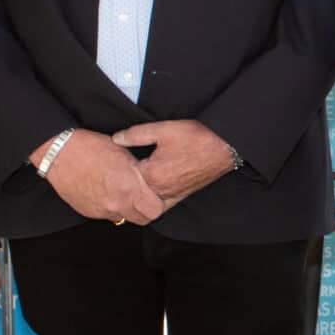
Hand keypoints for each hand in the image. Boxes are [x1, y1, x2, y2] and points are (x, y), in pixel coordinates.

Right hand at [39, 130, 167, 224]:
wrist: (59, 153)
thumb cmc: (91, 148)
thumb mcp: (124, 154)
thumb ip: (138, 173)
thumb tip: (147, 182)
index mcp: (129, 187)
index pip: (155, 210)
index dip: (157, 204)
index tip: (154, 196)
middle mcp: (116, 203)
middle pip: (141, 219)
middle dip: (144, 210)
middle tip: (141, 197)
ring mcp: (101, 210)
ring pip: (122, 218)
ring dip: (125, 209)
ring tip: (120, 192)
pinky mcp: (88, 212)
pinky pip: (104, 215)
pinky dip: (108, 206)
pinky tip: (103, 191)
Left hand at [116, 119, 239, 211]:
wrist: (223, 147)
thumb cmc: (195, 137)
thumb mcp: (162, 129)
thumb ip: (135, 135)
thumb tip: (116, 139)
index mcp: (152, 175)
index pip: (124, 178)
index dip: (117, 168)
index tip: (111, 161)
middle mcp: (161, 190)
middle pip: (133, 194)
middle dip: (124, 185)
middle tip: (113, 178)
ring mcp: (172, 196)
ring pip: (147, 204)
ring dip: (137, 196)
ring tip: (129, 186)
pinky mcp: (182, 196)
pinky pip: (162, 205)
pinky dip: (152, 201)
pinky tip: (148, 193)